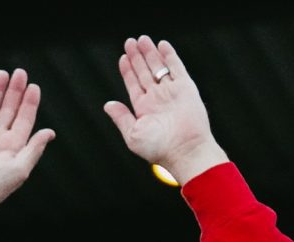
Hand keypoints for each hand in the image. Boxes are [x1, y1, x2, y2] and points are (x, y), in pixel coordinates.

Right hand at [0, 68, 53, 241]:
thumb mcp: (19, 170)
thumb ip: (34, 149)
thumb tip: (50, 132)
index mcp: (13, 147)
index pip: (24, 119)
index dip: (29, 103)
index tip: (33, 87)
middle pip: (9, 109)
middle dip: (15, 91)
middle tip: (20, 73)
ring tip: (2, 74)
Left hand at [103, 36, 227, 184]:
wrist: (184, 149)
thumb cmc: (158, 147)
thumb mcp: (132, 134)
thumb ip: (121, 118)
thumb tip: (108, 104)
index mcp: (143, 109)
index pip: (133, 85)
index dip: (128, 71)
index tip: (122, 58)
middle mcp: (156, 98)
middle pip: (144, 72)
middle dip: (137, 57)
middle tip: (130, 42)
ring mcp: (171, 92)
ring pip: (158, 67)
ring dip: (150, 53)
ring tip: (141, 40)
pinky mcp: (185, 87)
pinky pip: (177, 67)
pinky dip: (169, 56)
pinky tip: (161, 45)